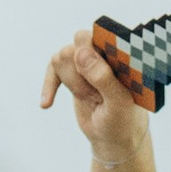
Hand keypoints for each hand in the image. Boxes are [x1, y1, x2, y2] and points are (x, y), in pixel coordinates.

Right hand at [37, 33, 152, 165]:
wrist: (113, 138)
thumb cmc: (123, 120)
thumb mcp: (117, 103)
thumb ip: (102, 77)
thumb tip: (80, 53)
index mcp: (124, 51)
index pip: (104, 33)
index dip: (96, 53)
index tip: (98, 82)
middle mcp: (105, 47)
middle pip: (80, 40)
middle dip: (83, 71)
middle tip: (98, 95)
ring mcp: (87, 57)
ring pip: (64, 55)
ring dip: (74, 83)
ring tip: (93, 99)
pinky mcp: (73, 69)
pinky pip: (52, 67)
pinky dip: (49, 86)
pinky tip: (46, 104)